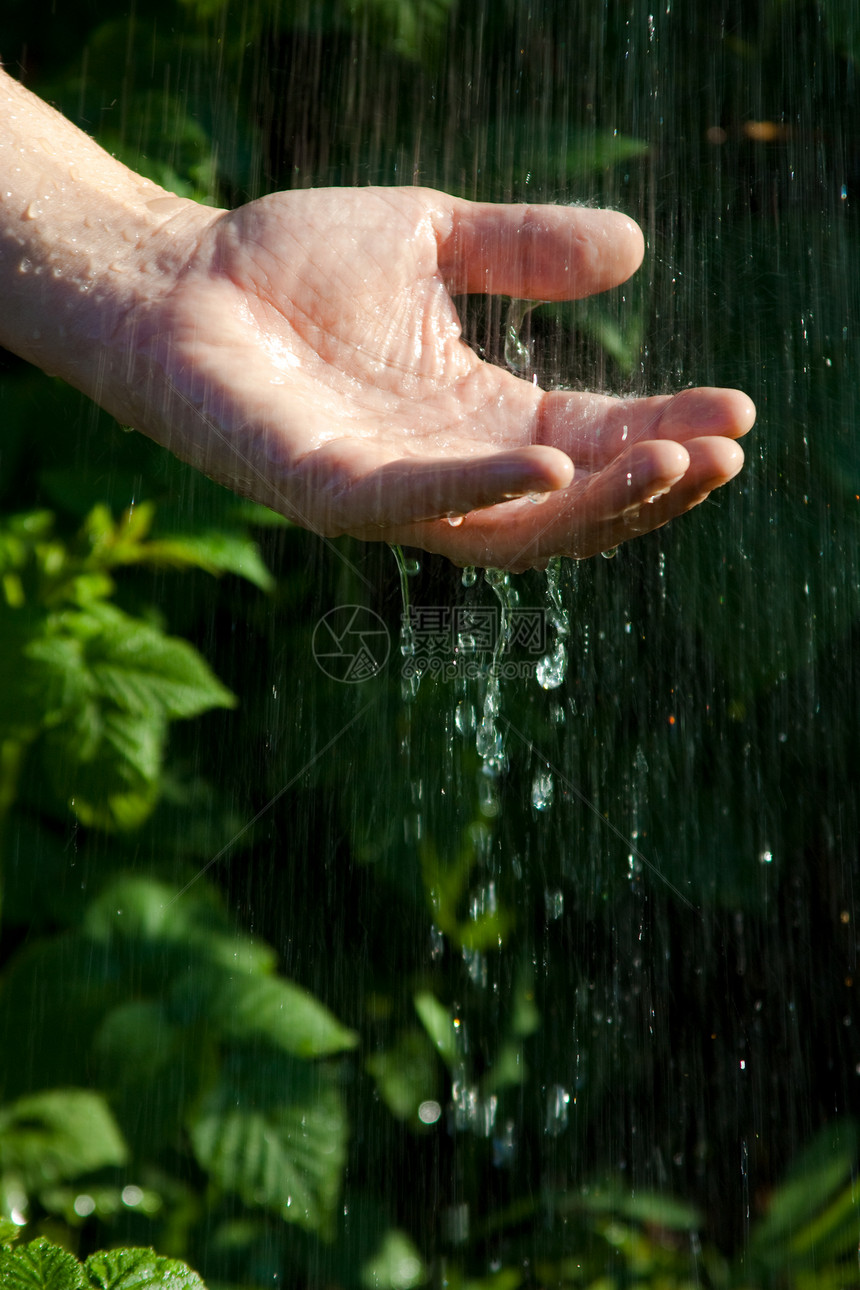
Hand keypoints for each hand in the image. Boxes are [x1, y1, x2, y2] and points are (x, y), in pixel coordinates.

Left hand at [118, 187, 753, 569]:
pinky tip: (552, 467)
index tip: (738, 410)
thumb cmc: (291, 265)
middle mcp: (446, 470)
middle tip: (725, 455)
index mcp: (476, 418)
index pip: (592, 442)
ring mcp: (390, 492)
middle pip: (571, 507)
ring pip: (514, 530)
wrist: (175, 276)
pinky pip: (420, 508)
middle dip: (652, 487)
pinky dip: (487, 491)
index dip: (664, 430)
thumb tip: (634, 249)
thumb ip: (524, 252)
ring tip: (673, 464)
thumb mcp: (434, 240)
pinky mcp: (328, 493)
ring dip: (598, 507)